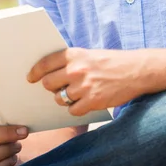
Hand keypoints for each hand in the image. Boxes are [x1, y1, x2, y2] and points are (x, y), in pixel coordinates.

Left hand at [27, 47, 149, 115]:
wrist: (135, 70)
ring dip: (64, 98)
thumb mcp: (89, 54)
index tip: (30, 78)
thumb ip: (70, 62)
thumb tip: (49, 73)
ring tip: (75, 93)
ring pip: (60, 98)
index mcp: (74, 54)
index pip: (45, 63)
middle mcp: (76, 69)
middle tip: (56, 87)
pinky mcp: (92, 101)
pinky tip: (84, 101)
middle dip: (51, 87)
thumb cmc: (110, 62)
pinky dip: (76, 108)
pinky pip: (73, 110)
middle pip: (49, 83)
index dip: (35, 72)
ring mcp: (84, 86)